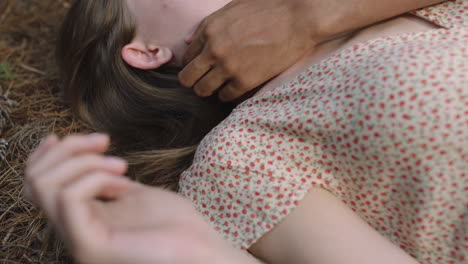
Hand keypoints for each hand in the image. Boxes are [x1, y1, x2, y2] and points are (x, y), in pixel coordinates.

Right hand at [24, 134, 259, 263]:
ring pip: (47, 186)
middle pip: (35, 181)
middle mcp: (73, 231)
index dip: (44, 154)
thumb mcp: (131, 192)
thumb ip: (103, 179)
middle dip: (68, 149)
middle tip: (106, 142)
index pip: (36, 186)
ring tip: (123, 166)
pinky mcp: (90, 247)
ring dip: (85, 161)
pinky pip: (70, 199)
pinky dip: (95, 178)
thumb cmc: (174, 223)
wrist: (201, 250)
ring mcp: (79, 241)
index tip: (63, 133)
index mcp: (81, 218)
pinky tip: (125, 183)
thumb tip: (84, 155)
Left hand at [179, 0, 318, 101]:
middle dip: (192, 81)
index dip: (192, 63)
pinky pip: (226, 97)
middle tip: (202, 80)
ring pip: (203, 90)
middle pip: (187, 78)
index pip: (186, 56)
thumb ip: (208, 25)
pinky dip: (227, 95)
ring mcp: (229, 67)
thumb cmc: (268, 8)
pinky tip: (234, 88)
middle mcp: (214, 50)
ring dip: (209, 89)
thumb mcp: (233, 7)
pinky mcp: (245, 81)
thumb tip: (188, 42)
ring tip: (218, 86)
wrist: (298, 19)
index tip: (200, 67)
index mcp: (209, 29)